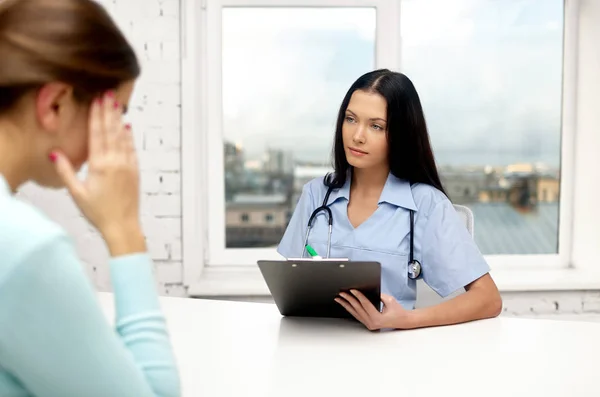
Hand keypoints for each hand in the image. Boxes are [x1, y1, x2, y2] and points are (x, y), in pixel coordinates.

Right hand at [52, 91, 143, 251]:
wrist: (123, 226)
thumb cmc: (98, 211)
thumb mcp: (76, 192)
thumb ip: (65, 171)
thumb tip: (54, 152)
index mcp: (99, 165)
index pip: (97, 135)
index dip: (96, 116)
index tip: (96, 100)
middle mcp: (116, 162)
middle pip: (111, 131)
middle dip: (109, 111)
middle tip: (109, 93)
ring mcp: (128, 165)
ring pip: (123, 137)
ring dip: (119, 119)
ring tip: (117, 103)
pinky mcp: (135, 171)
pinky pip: (132, 149)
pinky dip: (129, 136)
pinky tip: (127, 127)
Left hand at [335, 290, 412, 330]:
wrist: (403, 321)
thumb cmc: (398, 311)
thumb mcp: (389, 300)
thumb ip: (378, 296)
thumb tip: (367, 291)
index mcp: (377, 318)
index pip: (365, 305)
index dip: (358, 296)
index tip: (352, 290)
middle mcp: (372, 323)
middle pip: (358, 309)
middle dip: (348, 299)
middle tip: (342, 293)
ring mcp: (369, 324)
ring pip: (355, 313)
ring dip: (346, 305)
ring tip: (339, 298)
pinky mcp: (368, 324)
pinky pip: (357, 315)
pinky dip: (350, 309)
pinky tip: (345, 304)